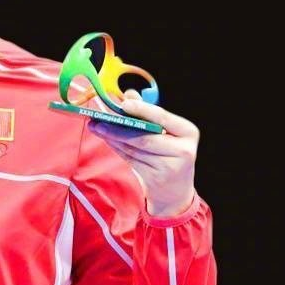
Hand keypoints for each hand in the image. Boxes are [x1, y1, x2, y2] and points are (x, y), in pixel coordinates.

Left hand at [88, 89, 198, 216]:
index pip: (162, 117)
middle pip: (144, 136)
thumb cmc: (169, 153)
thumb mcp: (165, 131)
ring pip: (134, 148)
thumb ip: (147, 112)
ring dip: (112, 137)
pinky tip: (106, 139)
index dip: (141, 109)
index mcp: (188, 132)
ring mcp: (170, 166)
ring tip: (96, 127)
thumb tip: (129, 94)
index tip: (123, 104)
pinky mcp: (156, 178)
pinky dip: (116, 148)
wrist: (176, 190)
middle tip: (98, 119)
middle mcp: (183, 149)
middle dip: (118, 127)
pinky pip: (130, 159)